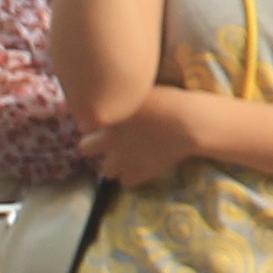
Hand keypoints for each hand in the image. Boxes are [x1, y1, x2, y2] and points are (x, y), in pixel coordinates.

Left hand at [78, 88, 206, 182]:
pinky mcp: (140, 173)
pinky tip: (141, 165)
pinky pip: (126, 182)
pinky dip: (132, 176)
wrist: (188, 122)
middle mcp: (109, 141)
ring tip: (128, 156)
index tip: (103, 122)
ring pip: (106, 170)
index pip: (83, 125)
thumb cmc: (168, 99)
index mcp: (107, 118)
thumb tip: (108, 93)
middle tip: (110, 141)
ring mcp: (123, 159)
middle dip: (94, 146)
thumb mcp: (139, 90)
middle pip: (84, 148)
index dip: (93, 123)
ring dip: (114, 164)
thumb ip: (119, 95)